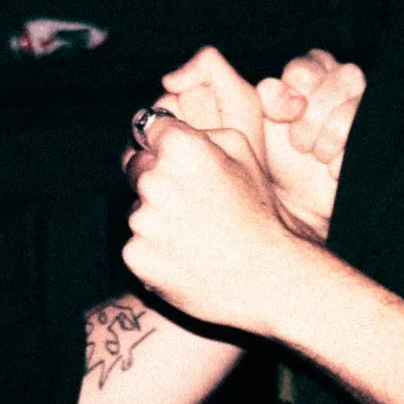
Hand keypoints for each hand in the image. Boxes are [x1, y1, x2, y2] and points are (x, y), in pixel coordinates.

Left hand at [121, 114, 320, 337]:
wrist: (267, 278)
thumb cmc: (260, 214)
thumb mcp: (244, 154)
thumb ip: (202, 131)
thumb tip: (165, 126)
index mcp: (180, 148)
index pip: (146, 128)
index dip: (160, 141)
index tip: (170, 155)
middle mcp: (154, 179)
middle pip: (136, 167)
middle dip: (156, 178)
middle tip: (192, 202)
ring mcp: (141, 220)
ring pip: (137, 208)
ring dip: (156, 216)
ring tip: (195, 233)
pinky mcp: (135, 255)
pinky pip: (136, 243)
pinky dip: (155, 249)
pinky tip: (186, 255)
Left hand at [255, 49, 365, 240]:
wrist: (298, 204)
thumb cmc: (275, 158)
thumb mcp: (257, 125)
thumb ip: (258, 96)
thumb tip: (255, 77)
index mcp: (309, 74)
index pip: (308, 65)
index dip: (295, 88)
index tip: (286, 114)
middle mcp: (341, 82)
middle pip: (337, 79)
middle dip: (311, 118)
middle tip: (299, 143)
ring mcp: (365, 107)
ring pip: (351, 109)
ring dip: (326, 138)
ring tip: (315, 155)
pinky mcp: (378, 134)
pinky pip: (365, 135)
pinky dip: (342, 157)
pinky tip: (332, 168)